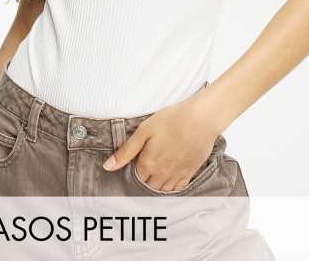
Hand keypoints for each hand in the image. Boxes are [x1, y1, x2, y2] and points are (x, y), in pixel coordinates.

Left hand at [102, 94, 218, 191]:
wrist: (201, 119)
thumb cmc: (171, 120)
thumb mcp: (144, 131)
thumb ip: (126, 151)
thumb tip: (107, 167)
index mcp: (148, 164)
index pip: (135, 177)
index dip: (133, 170)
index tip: (135, 160)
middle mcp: (162, 174)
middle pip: (148, 186)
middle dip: (144, 179)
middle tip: (145, 164)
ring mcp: (178, 175)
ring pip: (162, 190)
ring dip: (156, 183)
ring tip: (156, 170)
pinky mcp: (190, 172)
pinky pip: (177, 188)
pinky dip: (171, 186)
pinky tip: (169, 176)